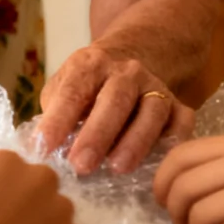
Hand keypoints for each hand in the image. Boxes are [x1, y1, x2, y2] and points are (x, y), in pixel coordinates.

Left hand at [33, 44, 193, 175]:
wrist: (133, 55)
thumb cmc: (89, 84)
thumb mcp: (65, 84)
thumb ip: (55, 110)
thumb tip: (40, 148)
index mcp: (91, 65)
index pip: (73, 92)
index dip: (57, 120)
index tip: (42, 147)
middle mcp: (126, 72)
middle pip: (115, 100)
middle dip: (97, 134)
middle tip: (80, 165)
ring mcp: (155, 87)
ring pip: (151, 112)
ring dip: (135, 141)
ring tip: (117, 168)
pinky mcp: (178, 105)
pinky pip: (182, 122)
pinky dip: (174, 141)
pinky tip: (160, 164)